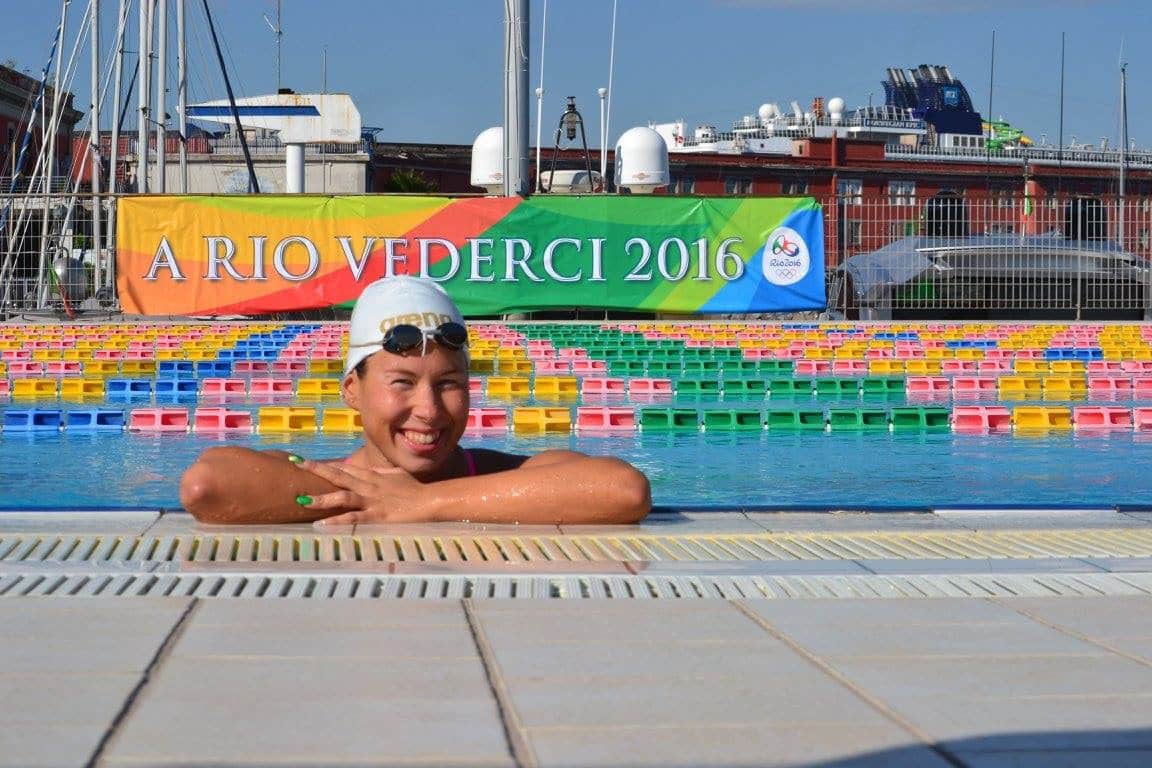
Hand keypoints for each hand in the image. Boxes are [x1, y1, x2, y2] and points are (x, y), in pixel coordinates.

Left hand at [295, 459, 429, 526]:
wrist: (429, 500)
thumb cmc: (414, 488)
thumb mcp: (395, 475)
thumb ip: (380, 473)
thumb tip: (370, 470)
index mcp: (371, 476)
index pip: (343, 469)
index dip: (323, 466)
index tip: (303, 462)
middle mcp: (368, 486)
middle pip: (338, 476)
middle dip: (316, 470)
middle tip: (296, 464)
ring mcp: (371, 501)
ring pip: (342, 497)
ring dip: (322, 498)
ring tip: (301, 499)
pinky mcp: (377, 516)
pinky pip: (354, 518)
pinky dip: (337, 521)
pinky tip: (322, 524)